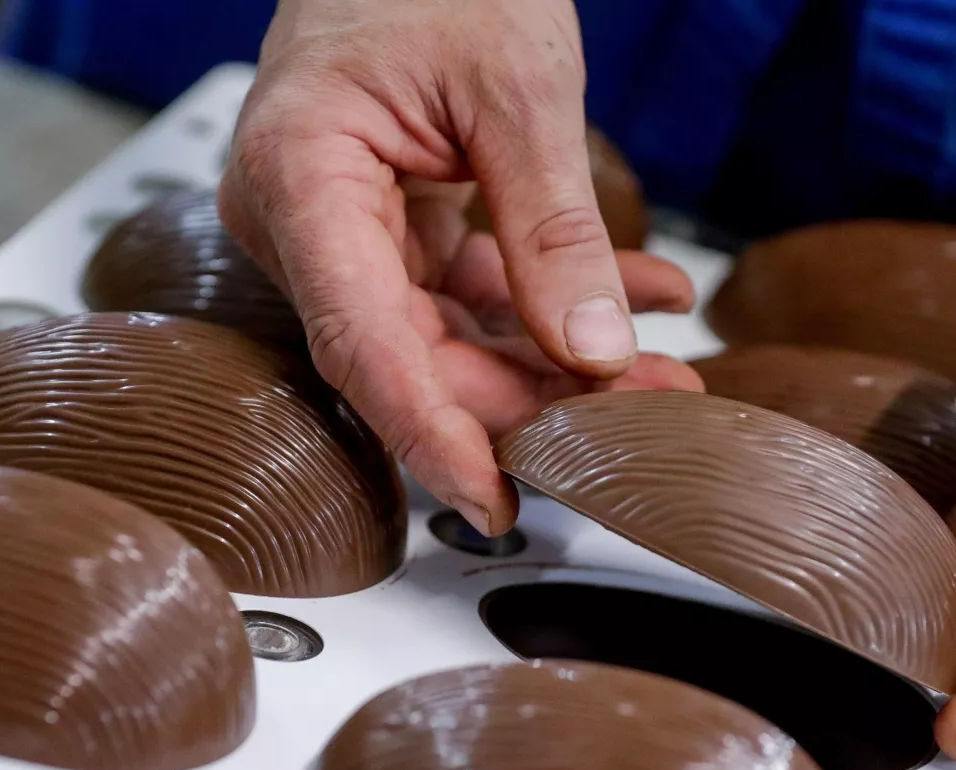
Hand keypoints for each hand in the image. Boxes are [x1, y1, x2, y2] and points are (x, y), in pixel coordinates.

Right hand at [217, 0, 698, 535]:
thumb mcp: (518, 86)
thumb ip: (551, 226)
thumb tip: (591, 350)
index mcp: (298, 176)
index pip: (359, 341)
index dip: (428, 430)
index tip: (489, 497)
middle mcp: (305, 220)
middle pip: (410, 355)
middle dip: (527, 400)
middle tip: (634, 422)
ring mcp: (346, 230)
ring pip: (447, 338)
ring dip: (554, 362)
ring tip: (656, 377)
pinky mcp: (392, 230)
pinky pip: (468, 293)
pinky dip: (549, 303)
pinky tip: (636, 302)